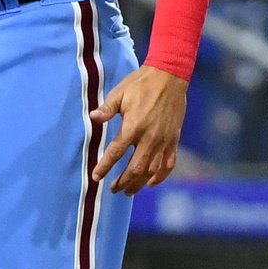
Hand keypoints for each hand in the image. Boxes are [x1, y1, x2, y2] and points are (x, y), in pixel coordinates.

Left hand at [90, 65, 188, 194]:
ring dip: (139, 182)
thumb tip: (93, 117)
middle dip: (123, 181)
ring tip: (129, 191)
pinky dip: (161, 176)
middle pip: (135, 167)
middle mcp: (149, 137)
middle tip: (113, 190)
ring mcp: (163, 140)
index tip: (96, 177)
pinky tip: (151, 183)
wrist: (169, 77)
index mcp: (133, 126)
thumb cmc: (140, 84)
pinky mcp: (174, 139)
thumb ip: (107, 109)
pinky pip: (169, 163)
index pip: (116, 153)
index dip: (105, 166)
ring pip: (151, 169)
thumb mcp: (119, 93)